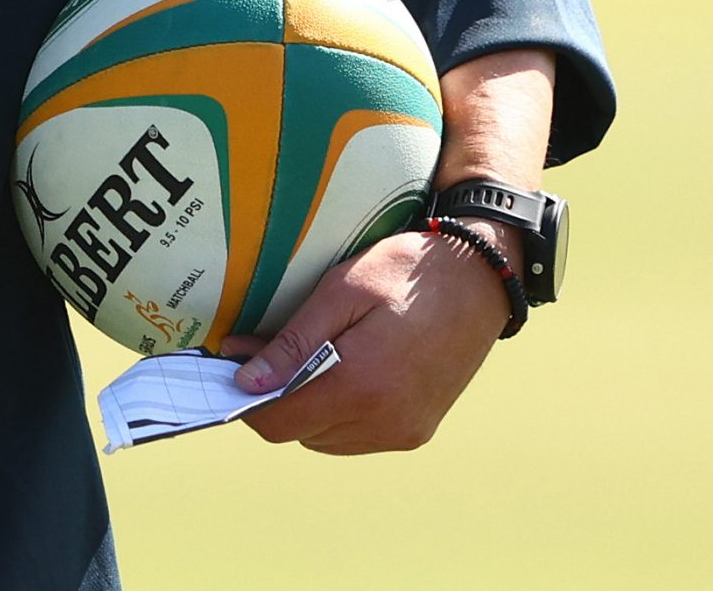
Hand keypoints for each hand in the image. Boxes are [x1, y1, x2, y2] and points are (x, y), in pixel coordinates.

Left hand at [218, 225, 510, 453]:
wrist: (479, 278)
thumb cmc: (406, 273)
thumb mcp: (341, 292)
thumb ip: (293, 342)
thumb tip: (247, 380)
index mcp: (361, 386)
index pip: (279, 422)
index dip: (246, 399)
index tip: (233, 366)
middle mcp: (384, 421)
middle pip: (299, 432)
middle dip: (274, 398)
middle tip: (264, 352)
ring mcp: (404, 431)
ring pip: (325, 439)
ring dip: (306, 408)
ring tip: (307, 359)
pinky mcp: (417, 431)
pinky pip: (357, 437)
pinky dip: (338, 413)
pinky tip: (340, 374)